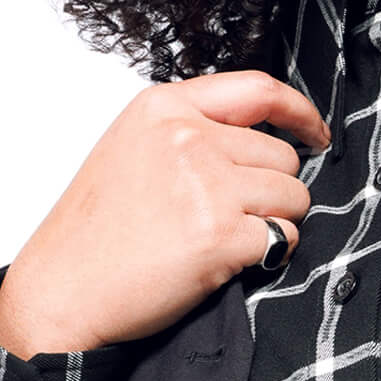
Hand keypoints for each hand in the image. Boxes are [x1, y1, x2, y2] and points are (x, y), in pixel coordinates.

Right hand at [0, 71, 329, 357]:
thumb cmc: (95, 232)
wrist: (63, 289)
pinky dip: (268, 254)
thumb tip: (262, 139)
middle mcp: (187, 137)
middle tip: (228, 218)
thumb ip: (189, 131)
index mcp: (163, 107)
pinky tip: (226, 261)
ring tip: (221, 239)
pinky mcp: (221, 234)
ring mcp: (206, 184)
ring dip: (273, 222)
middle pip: (282, 157)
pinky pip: (284, 237)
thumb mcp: (132, 149)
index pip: (258, 90)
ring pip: (292, 196)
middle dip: (271, 190)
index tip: (317, 135)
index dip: (300, 113)